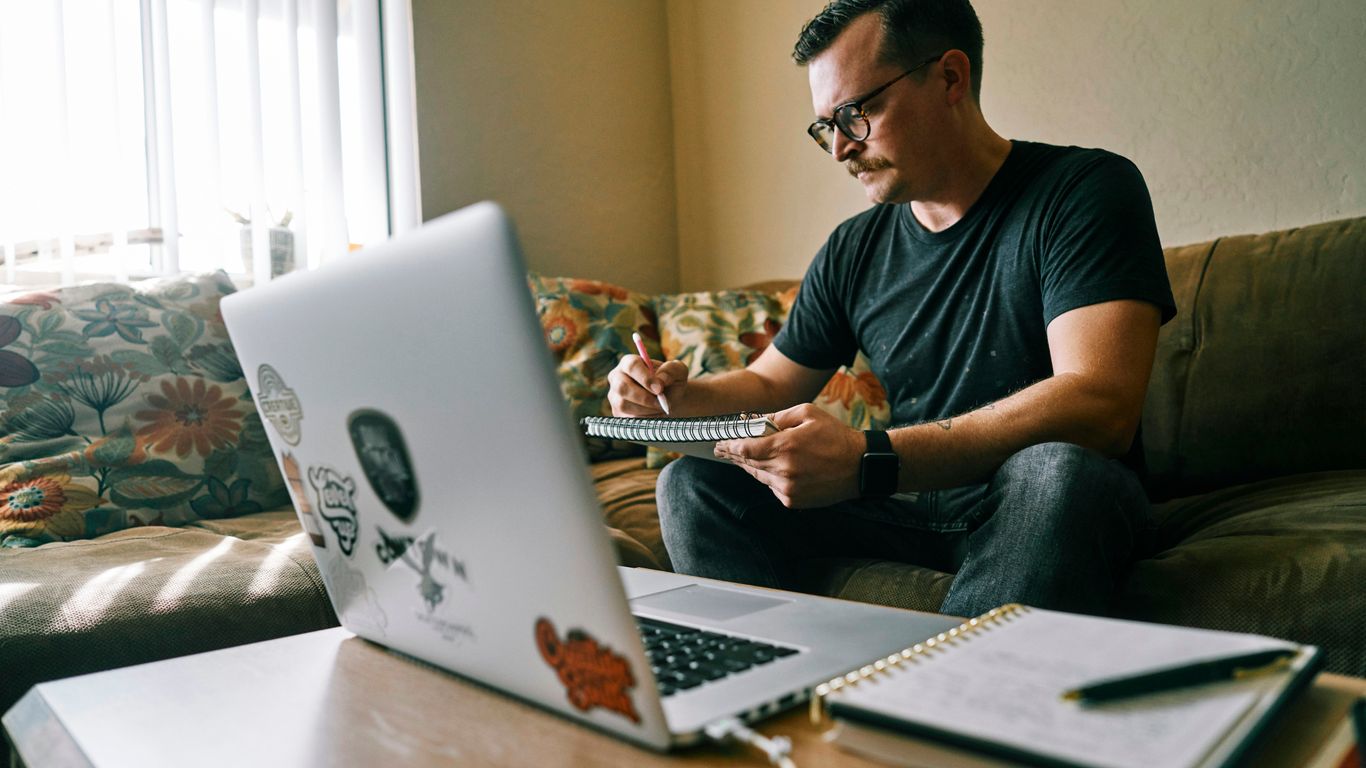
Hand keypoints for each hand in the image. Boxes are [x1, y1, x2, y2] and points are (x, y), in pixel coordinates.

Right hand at [607, 354, 688, 416]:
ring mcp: (614, 396)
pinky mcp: (617, 412)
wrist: (669, 400)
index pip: (631, 366)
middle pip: (622, 387)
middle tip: (661, 403)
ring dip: (646, 409)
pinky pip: (626, 417)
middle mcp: (617, 377)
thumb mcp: (678, 371)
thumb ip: (671, 370)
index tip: (659, 389)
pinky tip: (654, 414)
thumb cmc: (671, 382)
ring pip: (623, 404)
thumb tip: (660, 380)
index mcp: (629, 362)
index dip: (645, 378)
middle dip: (644, 397)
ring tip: (660, 407)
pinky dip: (644, 418)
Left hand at [713, 404, 863, 508]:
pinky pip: (771, 487)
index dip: (729, 446)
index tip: (719, 443)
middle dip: (734, 455)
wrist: (860, 466)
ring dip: (750, 466)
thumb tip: (753, 421)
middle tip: (723, 449)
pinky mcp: (793, 501)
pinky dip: (768, 477)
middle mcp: (784, 470)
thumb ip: (777, 417)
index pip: (745, 448)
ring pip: (758, 476)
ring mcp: (788, 489)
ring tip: (741, 457)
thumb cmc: (835, 435)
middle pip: (748, 463)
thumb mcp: (807, 414)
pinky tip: (771, 468)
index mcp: (786, 446)